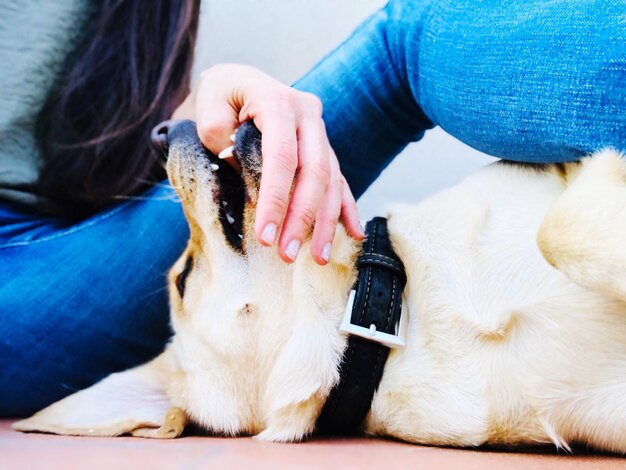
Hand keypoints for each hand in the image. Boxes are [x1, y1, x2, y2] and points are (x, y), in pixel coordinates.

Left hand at [184, 64, 363, 264]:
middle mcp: (307, 115)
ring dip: (326, 222)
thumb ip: (224, 142)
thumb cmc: (220, 97)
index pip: (282, 158)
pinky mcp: (323, 147)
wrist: (238, 82)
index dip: (276, 200)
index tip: (266, 236)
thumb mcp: (209, 110)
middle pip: (315, 173)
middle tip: (287, 254)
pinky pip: (339, 179)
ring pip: (331, 180)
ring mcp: (319, 132)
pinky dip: (346, 208)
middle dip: (303, 218)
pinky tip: (354, 233)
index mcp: (279, 102)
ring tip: (318, 257)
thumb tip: (251, 186)